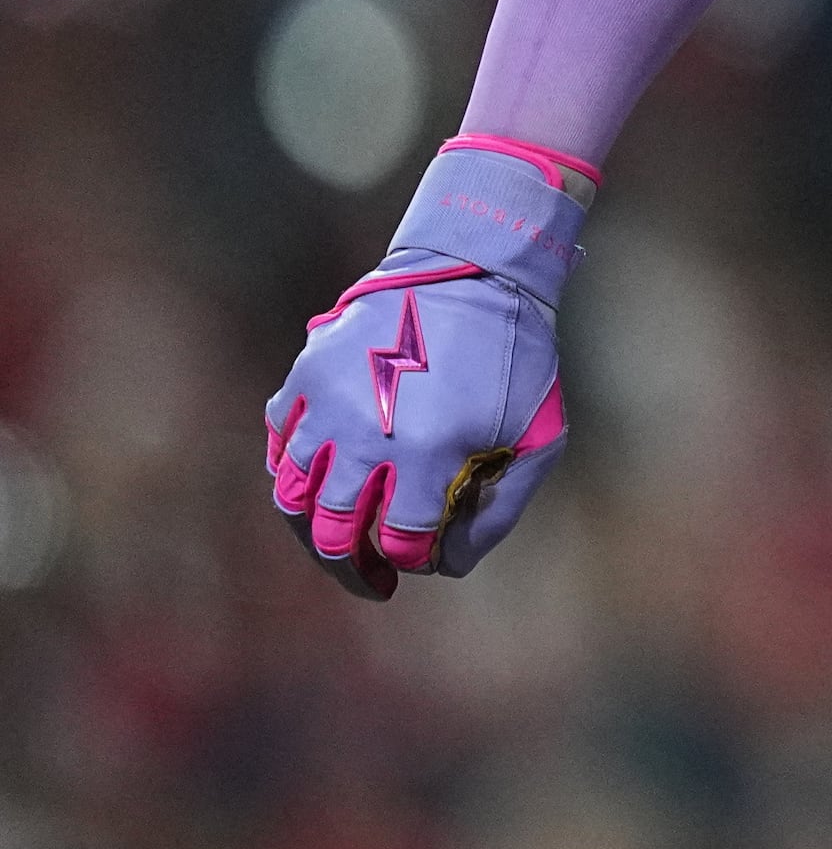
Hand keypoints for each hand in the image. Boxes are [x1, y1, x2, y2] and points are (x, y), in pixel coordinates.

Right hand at [263, 138, 589, 598]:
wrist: (478, 272)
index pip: (401, 542)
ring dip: (313, 525)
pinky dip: (288, 467)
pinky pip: (277, 438)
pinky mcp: (307, 374)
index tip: (418, 561)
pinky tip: (316, 478)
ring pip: (293, 495)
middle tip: (370, 577)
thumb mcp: (538, 437)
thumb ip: (499, 510)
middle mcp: (366, 438)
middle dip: (353, 565)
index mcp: (428, 456)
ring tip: (337, 534)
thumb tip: (449, 563)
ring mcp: (327, 405)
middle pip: (333, 532)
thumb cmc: (515, 358)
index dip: (411, 561)